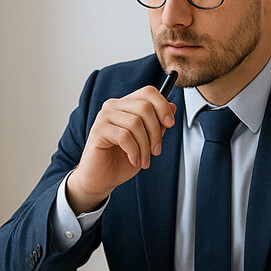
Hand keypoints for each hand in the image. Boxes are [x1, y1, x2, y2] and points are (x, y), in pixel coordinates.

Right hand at [66, 86, 176, 212]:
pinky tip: (134, 160)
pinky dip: (134, 151)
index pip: (148, 92)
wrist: (102, 178)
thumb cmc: (122, 160)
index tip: (170, 123)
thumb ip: (158, 124)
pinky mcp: (98, 130)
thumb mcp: (147, 142)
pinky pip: (124, 136)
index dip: (163, 105)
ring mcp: (104, 116)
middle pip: (145, 107)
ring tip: (144, 160)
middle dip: (156, 132)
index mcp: (126, 105)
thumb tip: (172, 106)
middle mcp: (114, 106)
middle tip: (156, 151)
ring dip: (145, 146)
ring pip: (135, 123)